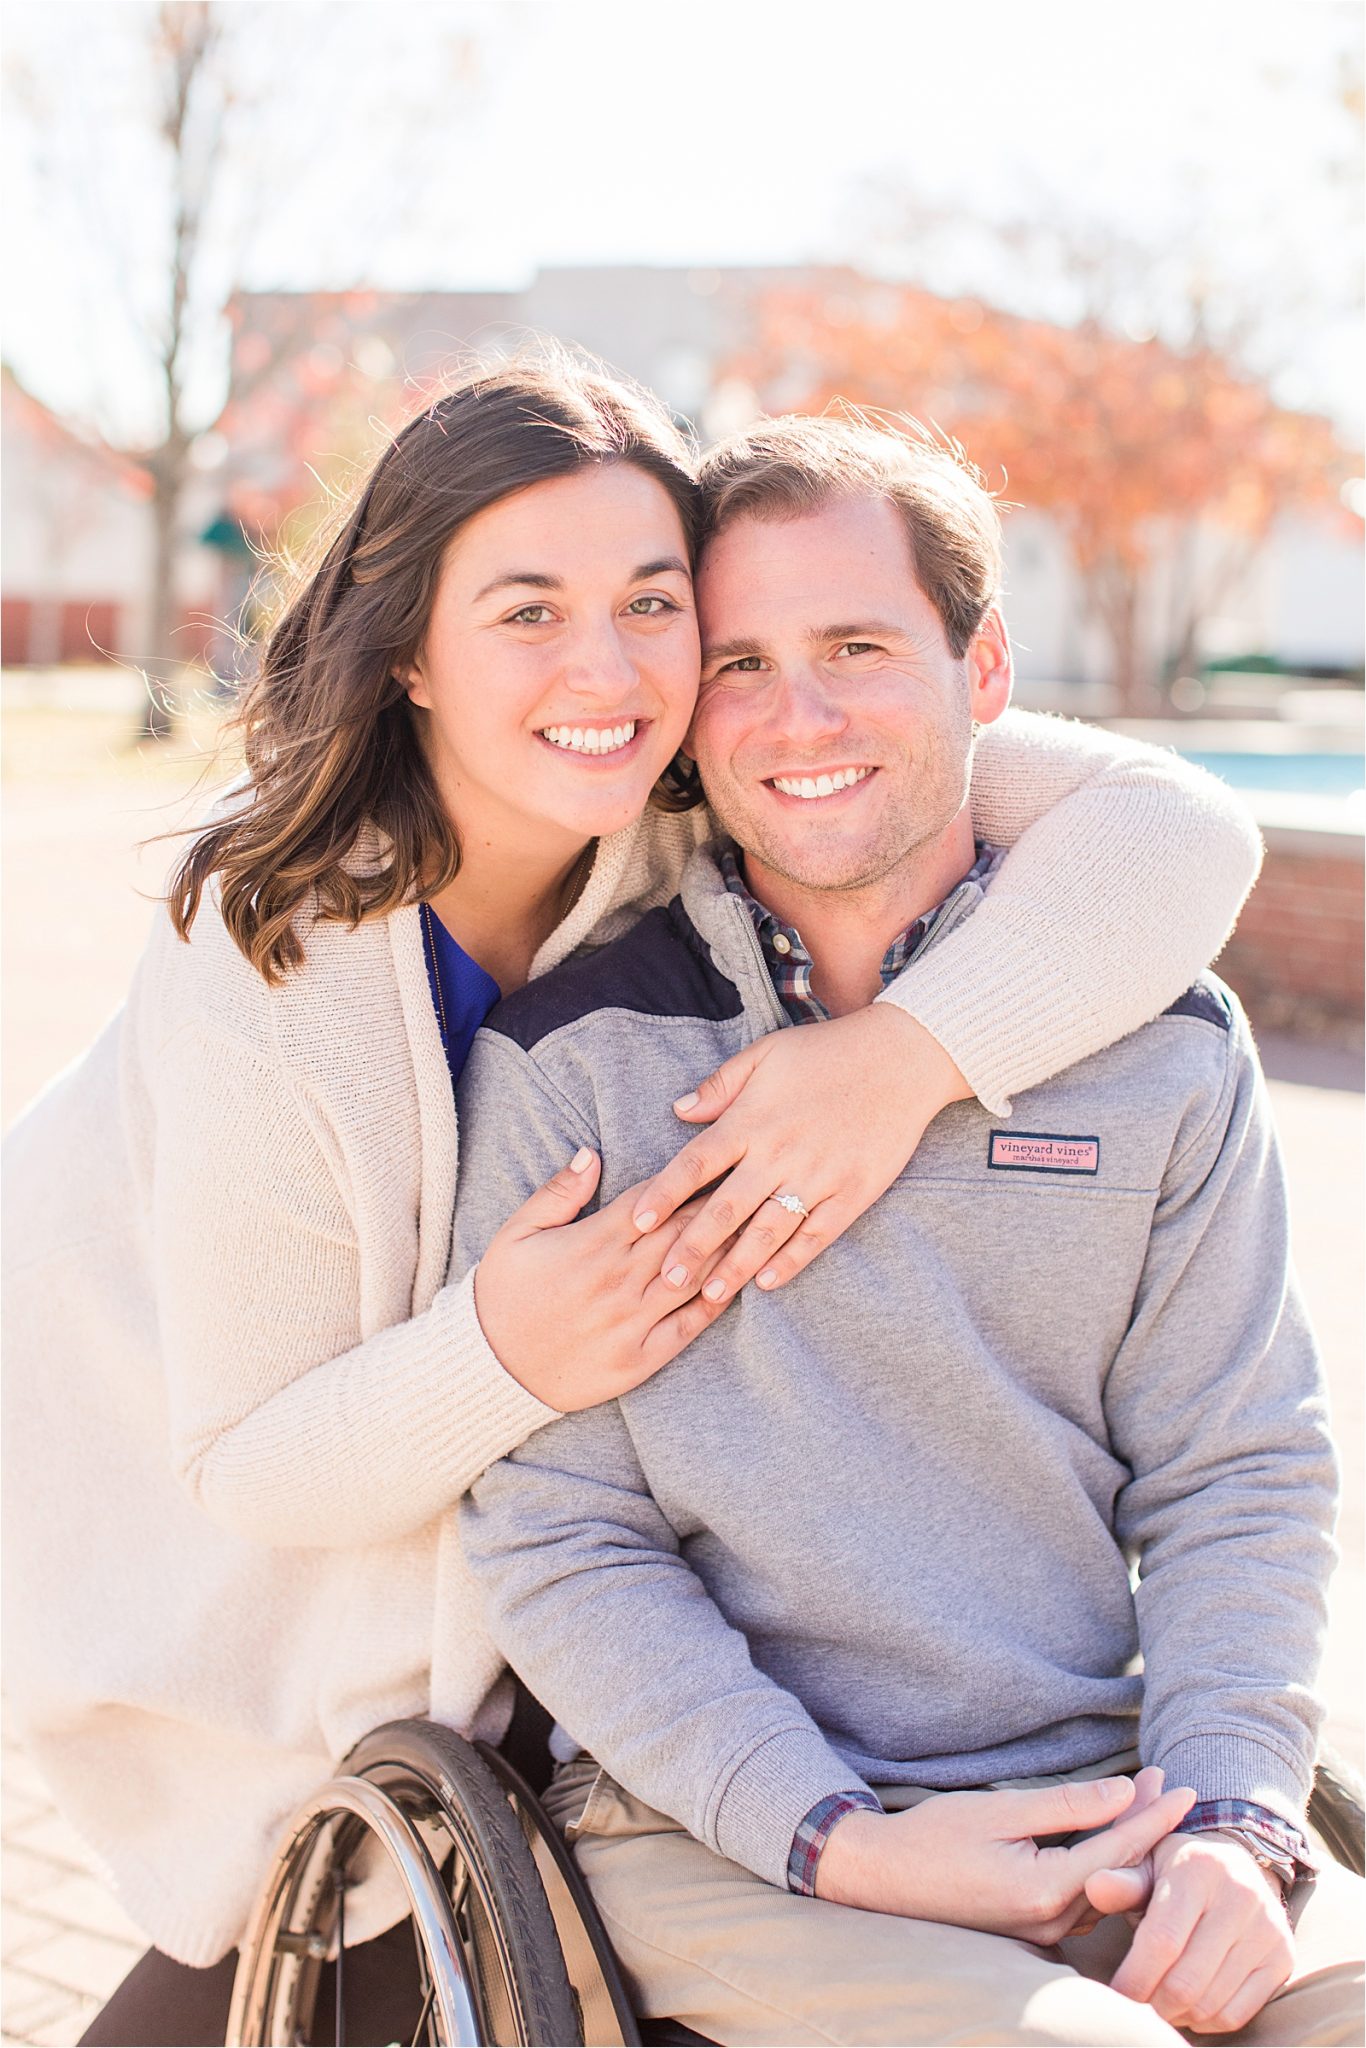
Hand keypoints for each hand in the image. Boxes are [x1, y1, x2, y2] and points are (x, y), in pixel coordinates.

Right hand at [473, 1151, 735, 1411]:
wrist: (491, 1370)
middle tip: (750, 1183)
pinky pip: (688, 1326)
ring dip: (729, 1250)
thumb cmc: (503, 1296)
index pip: (654, 1202)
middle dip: (719, 1206)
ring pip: (695, 1276)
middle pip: (684, 1233)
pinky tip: (738, 1283)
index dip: (687, 1179)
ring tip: (760, 1225)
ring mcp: (633, 1321)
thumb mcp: (515, 1234)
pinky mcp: (641, 1358)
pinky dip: (716, 1302)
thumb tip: (592, 1154)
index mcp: (592, 1243)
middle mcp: (619, 1280)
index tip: (716, 1160)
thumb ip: (558, 1193)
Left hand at [628, 1006, 970, 1304]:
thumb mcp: (766, 1053)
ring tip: (708, 1295)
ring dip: (736, 1265)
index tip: (636, 1221)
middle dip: (692, 1247)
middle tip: (664, 1281)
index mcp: (752, 1119)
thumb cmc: (828, 1050)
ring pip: (768, 1230)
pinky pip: (817, 1234)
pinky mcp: (853, 1192)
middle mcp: (780, 1152)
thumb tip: (678, 1110)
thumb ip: (721, 1085)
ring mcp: (818, 1175)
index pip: (696, 1163)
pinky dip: (792, 1260)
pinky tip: (768, 1282)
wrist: (903, 1057)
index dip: (664, 1193)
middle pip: (726, 1207)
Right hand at [814, 1771, 1194, 1944]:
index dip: (1154, 1816)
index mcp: (1045, 1891)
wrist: (881, 1879)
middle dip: (1145, 1825)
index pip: (1119, 1848)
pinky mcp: (1031, 1932)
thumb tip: (1123, 1791)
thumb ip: (1066, 1805)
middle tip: (1166, 1784)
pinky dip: (1102, 1864)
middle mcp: (1051, 1923)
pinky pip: (1083, 1899)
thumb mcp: (999, 1810)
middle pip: (1118, 1870)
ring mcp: (1042, 1934)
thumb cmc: (934, 1838)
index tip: (1186, 1790)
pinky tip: (1108, 1837)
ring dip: (1125, 1844)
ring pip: (1103, 1886)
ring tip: (1145, 1802)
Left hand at [1097, 1832, 1293, 2034]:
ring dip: (1177, 2015)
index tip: (1114, 1995)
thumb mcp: (1147, 1864)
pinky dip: (1205, 2021)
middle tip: (1134, 2006)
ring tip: (1157, 2005)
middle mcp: (1240, 1896)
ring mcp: (1267, 1929)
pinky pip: (1237, 2013)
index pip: (1162, 1940)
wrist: (1238, 1866)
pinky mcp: (1282, 1958)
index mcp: (1198, 1869)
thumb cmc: (1177, 1872)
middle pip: (1186, 1980)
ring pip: (1211, 2002)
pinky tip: (1187, 2008)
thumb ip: (1122, 1881)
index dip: (1134, 1977)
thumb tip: (1094, 1886)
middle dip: (1152, 2003)